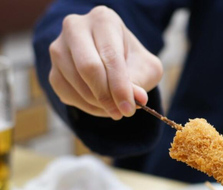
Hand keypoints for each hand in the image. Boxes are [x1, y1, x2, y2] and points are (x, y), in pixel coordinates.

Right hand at [48, 6, 162, 119]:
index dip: (120, 86)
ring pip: (75, 82)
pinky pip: (66, 93)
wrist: (114, 59)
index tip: (129, 109)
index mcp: (103, 20)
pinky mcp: (52, 69)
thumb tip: (139, 99)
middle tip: (122, 113)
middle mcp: (75, 28)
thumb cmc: (132, 60)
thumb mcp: (145, 68)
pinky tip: (101, 107)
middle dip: (106, 96)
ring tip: (115, 110)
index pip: (110, 56)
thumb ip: (141, 81)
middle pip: (87, 67)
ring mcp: (59, 48)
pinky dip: (86, 106)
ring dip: (98, 103)